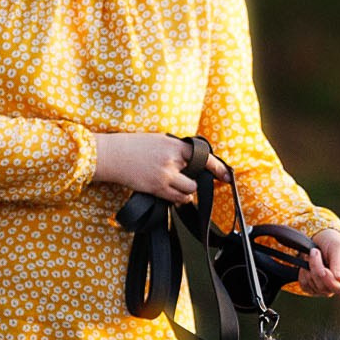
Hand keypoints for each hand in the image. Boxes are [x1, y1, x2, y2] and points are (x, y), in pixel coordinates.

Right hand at [91, 133, 225, 201]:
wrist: (112, 155)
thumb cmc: (134, 146)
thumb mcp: (159, 140)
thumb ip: (177, 150)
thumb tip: (193, 161)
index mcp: (174, 145)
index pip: (202, 156)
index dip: (217, 167)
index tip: (227, 176)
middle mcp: (172, 160)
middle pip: (196, 178)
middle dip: (195, 181)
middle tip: (188, 180)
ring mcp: (164, 175)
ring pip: (188, 191)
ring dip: (186, 192)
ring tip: (177, 186)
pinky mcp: (156, 188)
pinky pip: (176, 199)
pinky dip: (178, 199)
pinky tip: (171, 193)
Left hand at [298, 230, 339, 296]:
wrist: (320, 239)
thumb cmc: (333, 242)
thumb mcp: (339, 247)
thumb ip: (339, 264)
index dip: (333, 283)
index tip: (325, 270)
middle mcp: (338, 286)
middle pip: (326, 288)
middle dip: (318, 269)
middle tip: (315, 252)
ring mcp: (324, 288)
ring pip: (314, 286)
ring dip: (310, 268)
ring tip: (313, 254)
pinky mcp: (312, 287)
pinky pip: (305, 285)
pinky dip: (303, 273)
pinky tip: (308, 263)